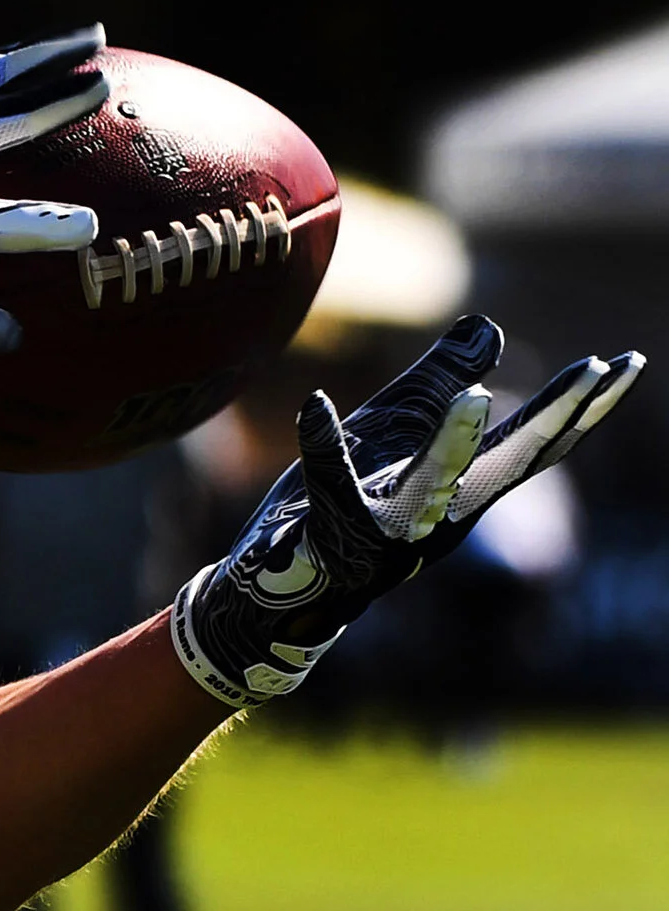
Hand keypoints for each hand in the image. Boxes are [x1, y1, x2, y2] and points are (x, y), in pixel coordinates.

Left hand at [172, 315, 644, 707]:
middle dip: (551, 419)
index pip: (533, 444)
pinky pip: (328, 487)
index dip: (582, 408)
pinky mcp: (333, 537)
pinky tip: (314, 405)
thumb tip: (487, 326)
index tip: (630, 363)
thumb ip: (439, 380)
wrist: (280, 584)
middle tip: (596, 368)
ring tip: (471, 397)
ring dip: (451, 446)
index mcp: (462, 489)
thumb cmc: (346, 502)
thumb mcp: (394, 429)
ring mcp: (388, 532)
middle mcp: (439, 515)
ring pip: (427, 489)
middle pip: (504, 466)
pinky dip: (322, 446)